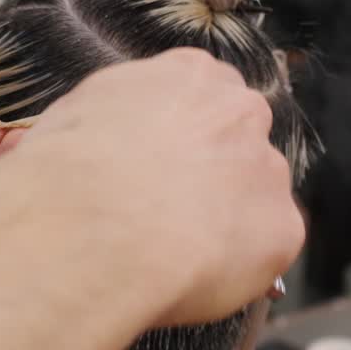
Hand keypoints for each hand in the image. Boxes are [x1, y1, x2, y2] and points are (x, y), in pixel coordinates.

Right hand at [11, 49, 304, 323]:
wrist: (92, 227)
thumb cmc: (67, 172)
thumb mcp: (70, 118)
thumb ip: (106, 121)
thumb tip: (77, 143)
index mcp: (189, 75)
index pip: (204, 95)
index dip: (182, 136)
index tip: (160, 164)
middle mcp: (240, 111)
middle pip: (240, 141)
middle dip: (214, 173)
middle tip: (170, 213)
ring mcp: (268, 168)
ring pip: (256, 198)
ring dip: (227, 221)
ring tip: (176, 255)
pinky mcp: (283, 227)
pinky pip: (266, 250)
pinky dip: (239, 266)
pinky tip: (196, 274)